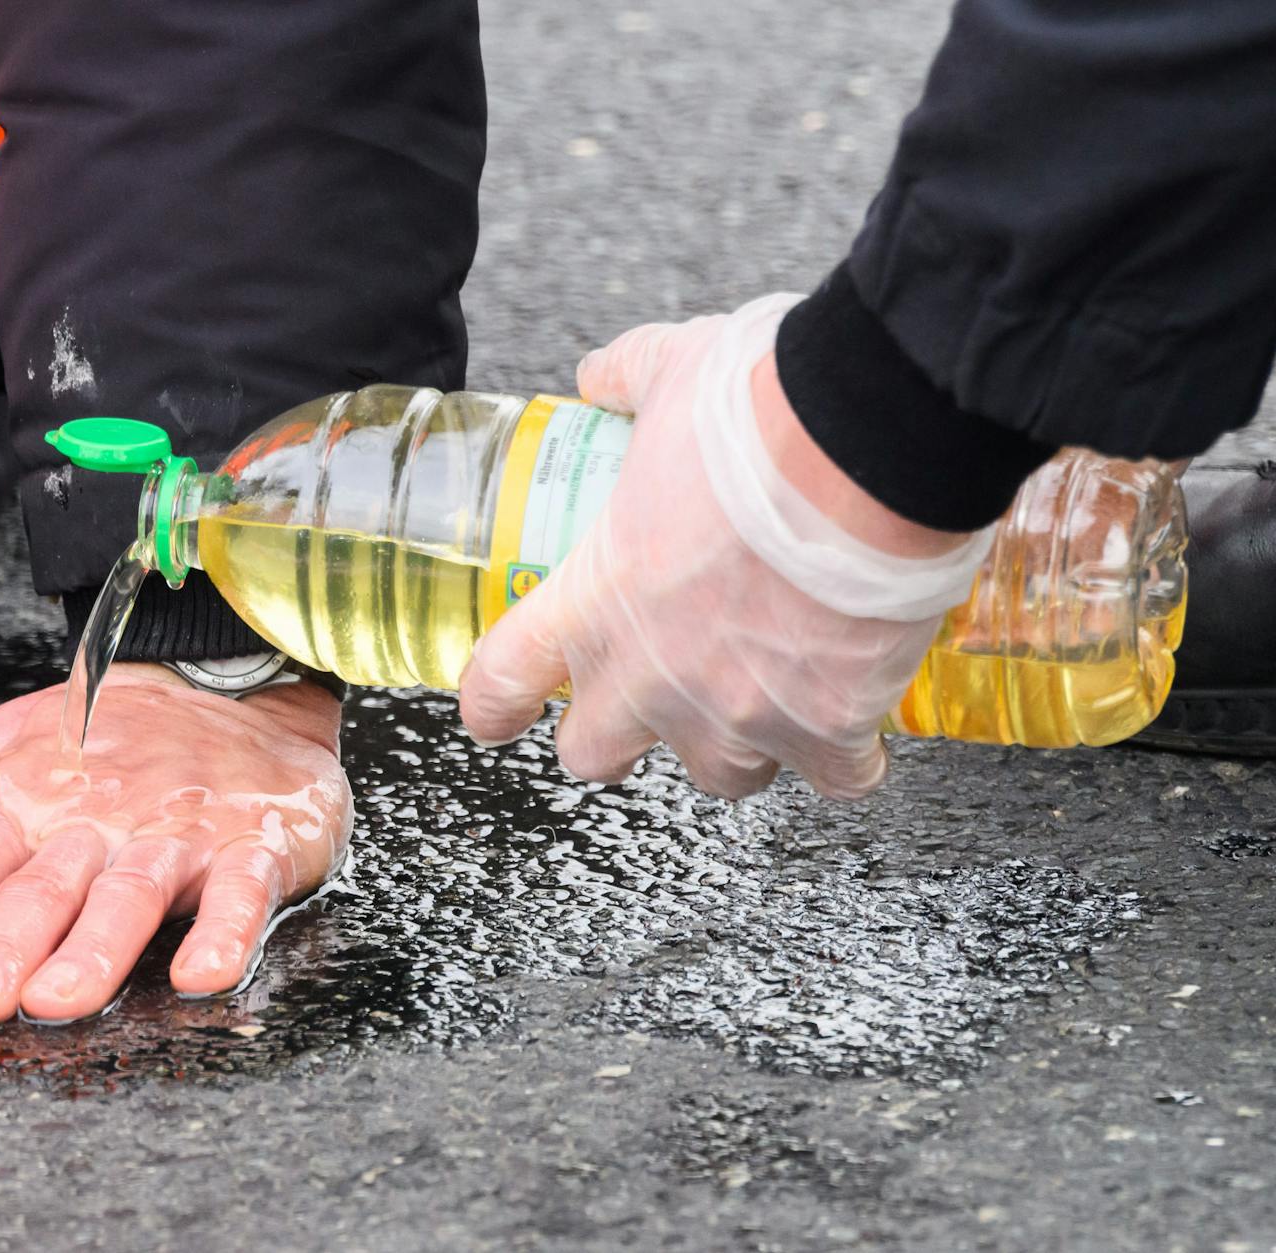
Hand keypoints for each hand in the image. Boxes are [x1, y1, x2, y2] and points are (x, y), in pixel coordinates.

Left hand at [0, 665, 350, 1023]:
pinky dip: (224, 932)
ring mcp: (175, 833)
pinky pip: (240, 891)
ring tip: (57, 1000)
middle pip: (43, 889)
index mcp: (23, 803)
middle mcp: (95, 820)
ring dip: (94, 948)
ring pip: (130, 894)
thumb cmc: (97, 737)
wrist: (227, 683)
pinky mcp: (251, 845)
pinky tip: (200, 974)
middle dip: (3, 947)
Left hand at [458, 295, 984, 799]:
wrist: (872, 448)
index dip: (494, 702)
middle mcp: (653, 677)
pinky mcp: (828, 728)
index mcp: (594, 601)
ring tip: (761, 698)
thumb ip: (628, 380)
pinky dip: (847, 755)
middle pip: (596, 756)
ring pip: (720, 776)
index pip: (504, 678)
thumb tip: (604, 378)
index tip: (497, 711)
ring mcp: (739, 713)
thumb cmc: (764, 419)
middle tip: (640, 704)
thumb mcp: (671, 373)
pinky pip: (836, 776)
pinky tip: (857, 716)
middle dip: (612, 739)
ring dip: (734, 743)